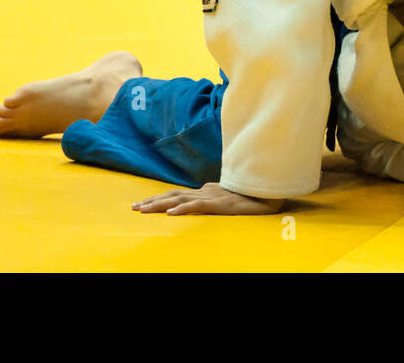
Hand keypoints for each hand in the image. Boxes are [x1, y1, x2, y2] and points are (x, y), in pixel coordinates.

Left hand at [132, 182, 285, 214]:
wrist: (269, 192)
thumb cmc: (252, 196)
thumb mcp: (230, 199)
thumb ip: (216, 199)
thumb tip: (204, 200)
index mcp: (207, 191)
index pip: (178, 194)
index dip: (159, 198)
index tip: (143, 204)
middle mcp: (206, 191)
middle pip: (173, 195)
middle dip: (152, 201)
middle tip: (134, 208)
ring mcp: (212, 196)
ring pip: (180, 199)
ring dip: (159, 204)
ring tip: (143, 210)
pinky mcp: (220, 204)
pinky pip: (198, 206)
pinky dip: (183, 208)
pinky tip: (170, 213)